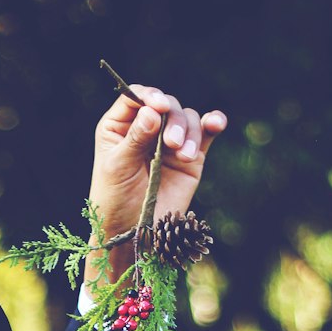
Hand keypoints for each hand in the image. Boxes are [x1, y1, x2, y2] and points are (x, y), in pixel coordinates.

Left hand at [85, 84, 226, 284]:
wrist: (133, 234)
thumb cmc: (115, 201)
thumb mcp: (117, 167)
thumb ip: (134, 138)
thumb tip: (153, 112)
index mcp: (120, 126)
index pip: (137, 97)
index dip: (150, 96)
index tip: (159, 106)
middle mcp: (146, 128)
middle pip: (167, 106)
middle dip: (172, 120)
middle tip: (171, 145)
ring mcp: (169, 142)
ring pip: (187, 118)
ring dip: (189, 132)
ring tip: (182, 156)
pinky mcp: (190, 157)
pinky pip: (205, 132)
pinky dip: (213, 123)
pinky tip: (216, 123)